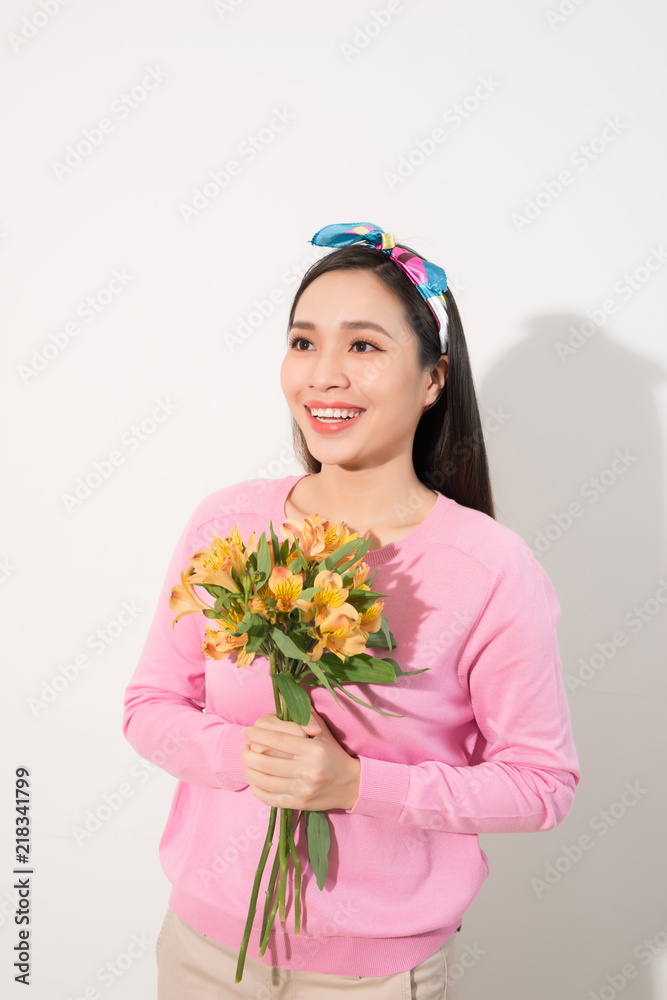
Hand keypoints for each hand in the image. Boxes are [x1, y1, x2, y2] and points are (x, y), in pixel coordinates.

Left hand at [241, 707, 360, 811]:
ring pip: (264, 781)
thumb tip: (283, 700)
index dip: (257, 734)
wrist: (351, 784)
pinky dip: (257, 789)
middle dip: (247, 754)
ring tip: (246, 762)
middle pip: (266, 762)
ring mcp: (302, 790)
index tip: (246, 731)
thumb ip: (304, 717)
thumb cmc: (333, 753)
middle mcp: (308, 771)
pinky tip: (254, 779)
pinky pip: (269, 798)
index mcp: (313, 750)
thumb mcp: (323, 732)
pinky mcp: (299, 804)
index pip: (278, 740)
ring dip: (249, 770)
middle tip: (243, 747)